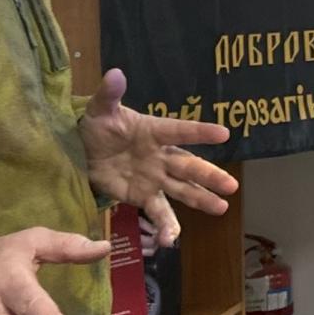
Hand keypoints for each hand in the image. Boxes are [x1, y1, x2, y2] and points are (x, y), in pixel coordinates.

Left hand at [79, 70, 236, 242]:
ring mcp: (154, 178)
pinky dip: (166, 227)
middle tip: (231, 185)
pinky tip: (172, 241)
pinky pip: (158, 212)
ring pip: (182, 190)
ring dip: (201, 200)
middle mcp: (160, 156)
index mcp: (154, 131)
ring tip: (221, 208)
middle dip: (209, 176)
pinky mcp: (142, 196)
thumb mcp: (100, 109)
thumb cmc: (97, 125)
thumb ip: (110, 94)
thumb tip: (114, 73)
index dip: (200, 132)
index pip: (180, 131)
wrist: (81, 150)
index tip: (224, 133)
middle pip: (188, 166)